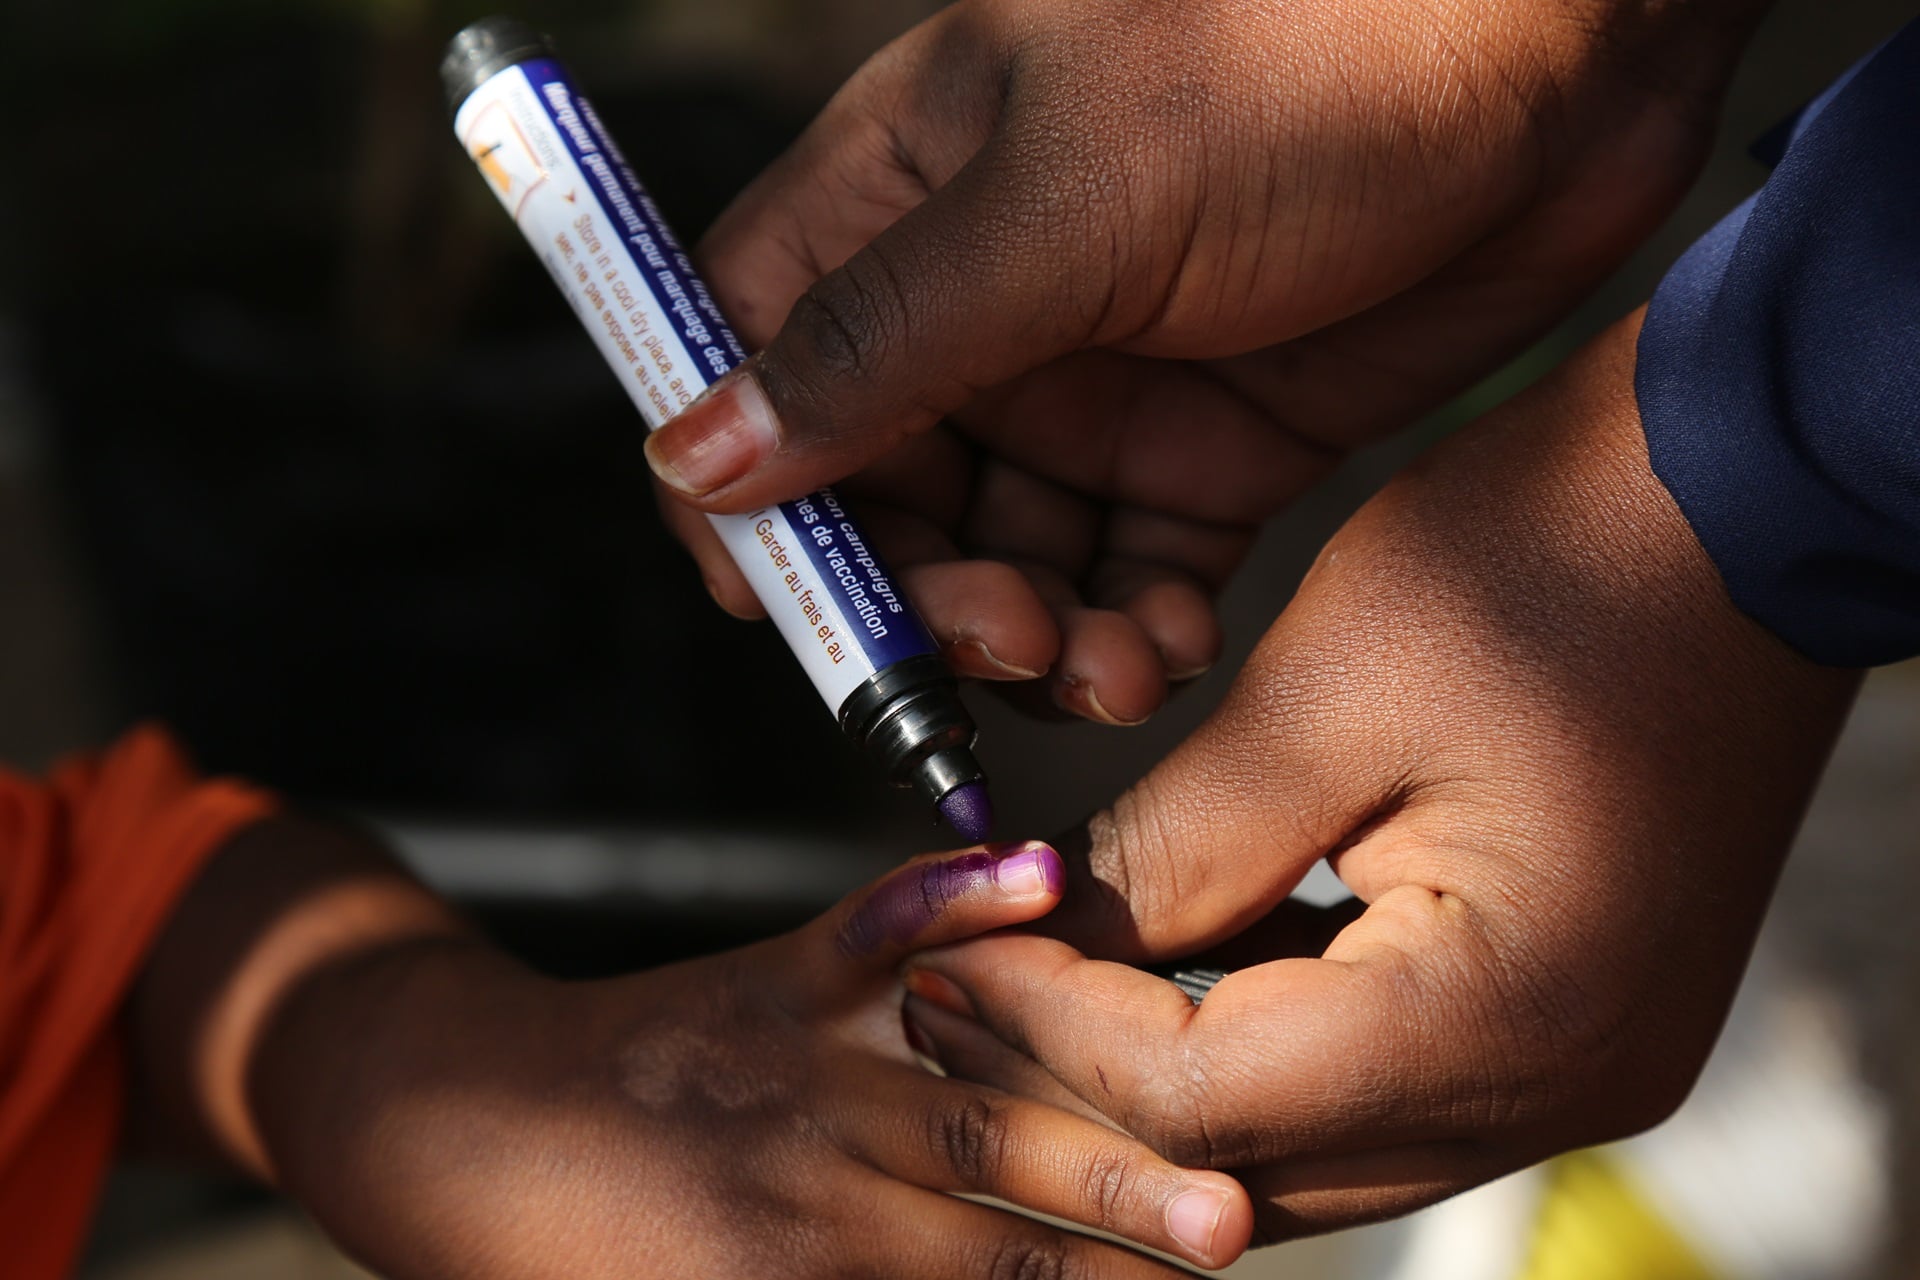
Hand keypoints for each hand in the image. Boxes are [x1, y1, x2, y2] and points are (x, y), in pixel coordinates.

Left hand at [221, 836, 1252, 1276]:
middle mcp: (802, 1184)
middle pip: (991, 1222)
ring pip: (966, 1098)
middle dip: (1118, 1236)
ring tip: (1203, 1133)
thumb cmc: (540, 1257)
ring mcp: (795, 1068)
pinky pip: (871, 933)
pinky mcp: (772, 976)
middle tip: (1236, 1231)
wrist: (435, 1128)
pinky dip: (955, 899)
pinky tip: (1044, 875)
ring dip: (1092, 1117)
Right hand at [648, 0, 1766, 723]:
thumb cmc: (1308, 60)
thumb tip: (699, 455)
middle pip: (880, 498)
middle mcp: (982, 306)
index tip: (789, 607)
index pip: (754, 364)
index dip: (744, 498)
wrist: (1564, 53)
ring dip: (1034, 641)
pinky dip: (1133, 634)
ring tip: (1108, 668)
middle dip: (919, 599)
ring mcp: (1100, 386)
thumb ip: (885, 339)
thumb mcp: (1071, 198)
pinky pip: (1131, 578)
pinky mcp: (1214, 451)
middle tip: (999, 648)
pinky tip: (1168, 650)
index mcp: (901, 202)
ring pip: (1005, 562)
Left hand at [893, 313, 1860, 1237]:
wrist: (1748, 498)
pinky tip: (1179, 964)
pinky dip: (1265, 1048)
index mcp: (1506, 1010)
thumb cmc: (1556, 553)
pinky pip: (1380, 1094)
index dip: (1053, 1031)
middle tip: (968, 984)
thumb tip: (1049, 937)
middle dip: (1091, 1081)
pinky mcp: (1573, 1026)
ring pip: (1313, 1152)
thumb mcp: (1330, 686)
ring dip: (1171, 1078)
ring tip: (1053, 974)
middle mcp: (1558, 1084)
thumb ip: (1175, 844)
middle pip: (1255, 1165)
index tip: (948, 955)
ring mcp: (1580, 1069)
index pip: (1205, 1097)